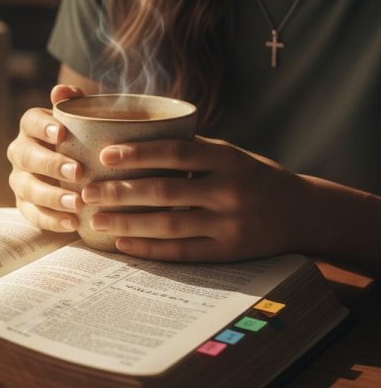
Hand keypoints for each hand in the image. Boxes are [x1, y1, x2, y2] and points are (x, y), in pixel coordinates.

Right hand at [7, 84, 87, 231]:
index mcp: (32, 127)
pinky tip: (73, 223)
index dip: (43, 126)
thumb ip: (76, 104)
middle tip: (78, 172)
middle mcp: (20, 151)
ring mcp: (20, 180)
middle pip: (26, 156)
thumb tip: (62, 91)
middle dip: (51, 164)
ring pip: (27, 188)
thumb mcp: (84, 120)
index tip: (62, 132)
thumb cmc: (83, 139)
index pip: (30, 122)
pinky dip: (52, 220)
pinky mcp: (25, 205)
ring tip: (76, 203)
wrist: (81, 170)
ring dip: (51, 196)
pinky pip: (32, 214)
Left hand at [84, 137, 313, 261]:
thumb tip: (133, 135)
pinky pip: (182, 252)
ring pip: (169, 225)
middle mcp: (229, 190)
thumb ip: (190, 148)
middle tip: (86, 191)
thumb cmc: (251, 176)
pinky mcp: (229, 252)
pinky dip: (149, 248)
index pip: (176, 152)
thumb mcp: (229, 154)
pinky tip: (122, 243)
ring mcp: (230, 224)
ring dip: (128, 222)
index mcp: (227, 158)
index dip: (139, 153)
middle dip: (121, 191)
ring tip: (95, 219)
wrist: (302, 212)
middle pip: (165, 191)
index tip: (105, 154)